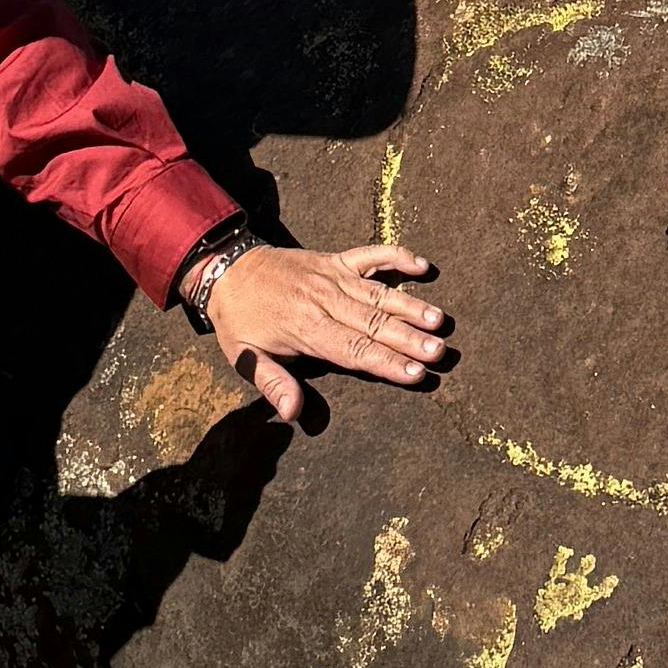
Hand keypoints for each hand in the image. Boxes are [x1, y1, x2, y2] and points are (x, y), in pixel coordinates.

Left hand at [201, 235, 455, 428]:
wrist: (228, 269)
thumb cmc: (241, 320)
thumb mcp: (244, 357)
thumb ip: (272, 383)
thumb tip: (294, 412)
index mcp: (306, 328)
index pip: (353, 349)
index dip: (386, 362)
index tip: (415, 374)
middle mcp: (324, 300)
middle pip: (373, 323)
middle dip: (409, 339)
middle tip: (440, 351)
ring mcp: (332, 276)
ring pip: (378, 293)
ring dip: (411, 305)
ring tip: (439, 319)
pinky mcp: (335, 260)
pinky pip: (371, 255)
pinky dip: (396, 256)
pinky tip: (422, 266)